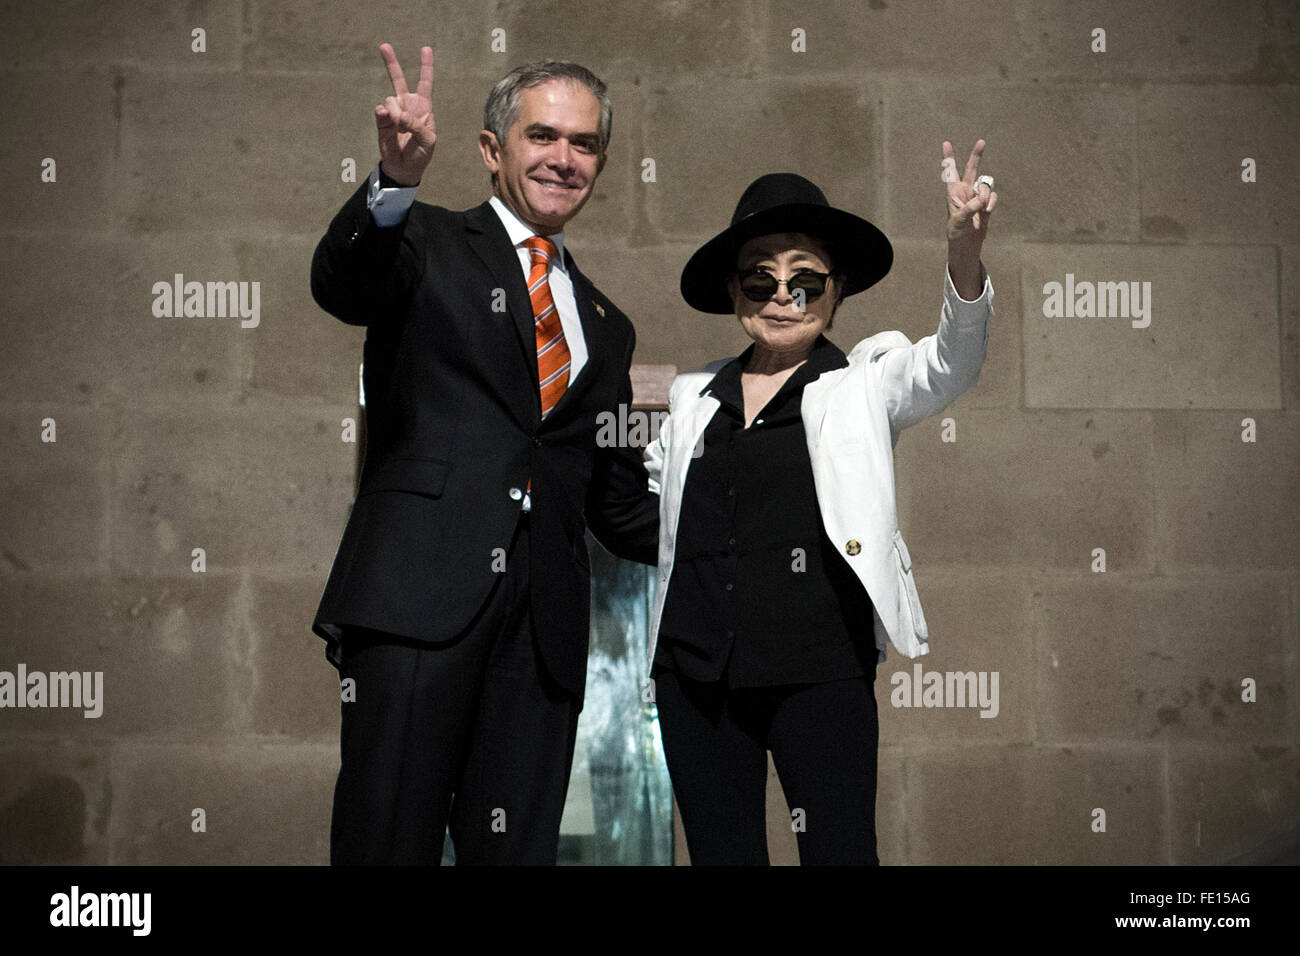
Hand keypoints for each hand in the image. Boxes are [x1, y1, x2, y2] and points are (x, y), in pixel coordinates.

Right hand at [375, 43, 435, 185]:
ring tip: (401, 130)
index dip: (426, 66)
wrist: (404, 169)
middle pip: (398, 79)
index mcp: (423, 108)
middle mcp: (407, 105)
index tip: (426, 49)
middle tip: (384, 46)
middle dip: (391, 63)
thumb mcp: (428, 141)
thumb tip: (399, 114)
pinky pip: (381, 110)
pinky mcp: (382, 120)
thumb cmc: (421, 154)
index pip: (425, 84)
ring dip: (397, 114)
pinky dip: (386, 116)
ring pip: (391, 100)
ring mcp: (393, 112)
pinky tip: (392, 125)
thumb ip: (417, 125)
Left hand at [942, 138, 995, 295]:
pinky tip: (986, 212)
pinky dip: (991, 203)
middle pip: (971, 169)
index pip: (950, 172)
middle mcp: (965, 191)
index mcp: (953, 193)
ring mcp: (976, 196)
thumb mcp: (959, 221)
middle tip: (981, 141)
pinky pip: (993, 196)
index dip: (949, 158)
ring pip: (986, 185)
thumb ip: (970, 208)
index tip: (946, 143)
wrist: (967, 245)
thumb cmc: (957, 234)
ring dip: (985, 195)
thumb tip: (982, 199)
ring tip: (981, 209)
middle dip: (976, 155)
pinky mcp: (986, 203)